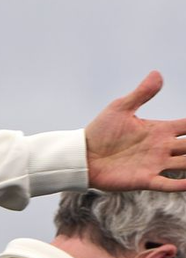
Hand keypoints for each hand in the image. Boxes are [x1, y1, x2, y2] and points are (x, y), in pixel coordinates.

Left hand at [85, 71, 185, 190]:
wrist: (82, 155)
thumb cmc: (100, 131)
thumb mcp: (121, 108)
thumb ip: (141, 94)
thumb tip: (157, 73)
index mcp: (160, 130)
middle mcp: (163, 148)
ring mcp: (155, 164)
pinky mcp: (144, 179)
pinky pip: (167, 183)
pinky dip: (181, 184)